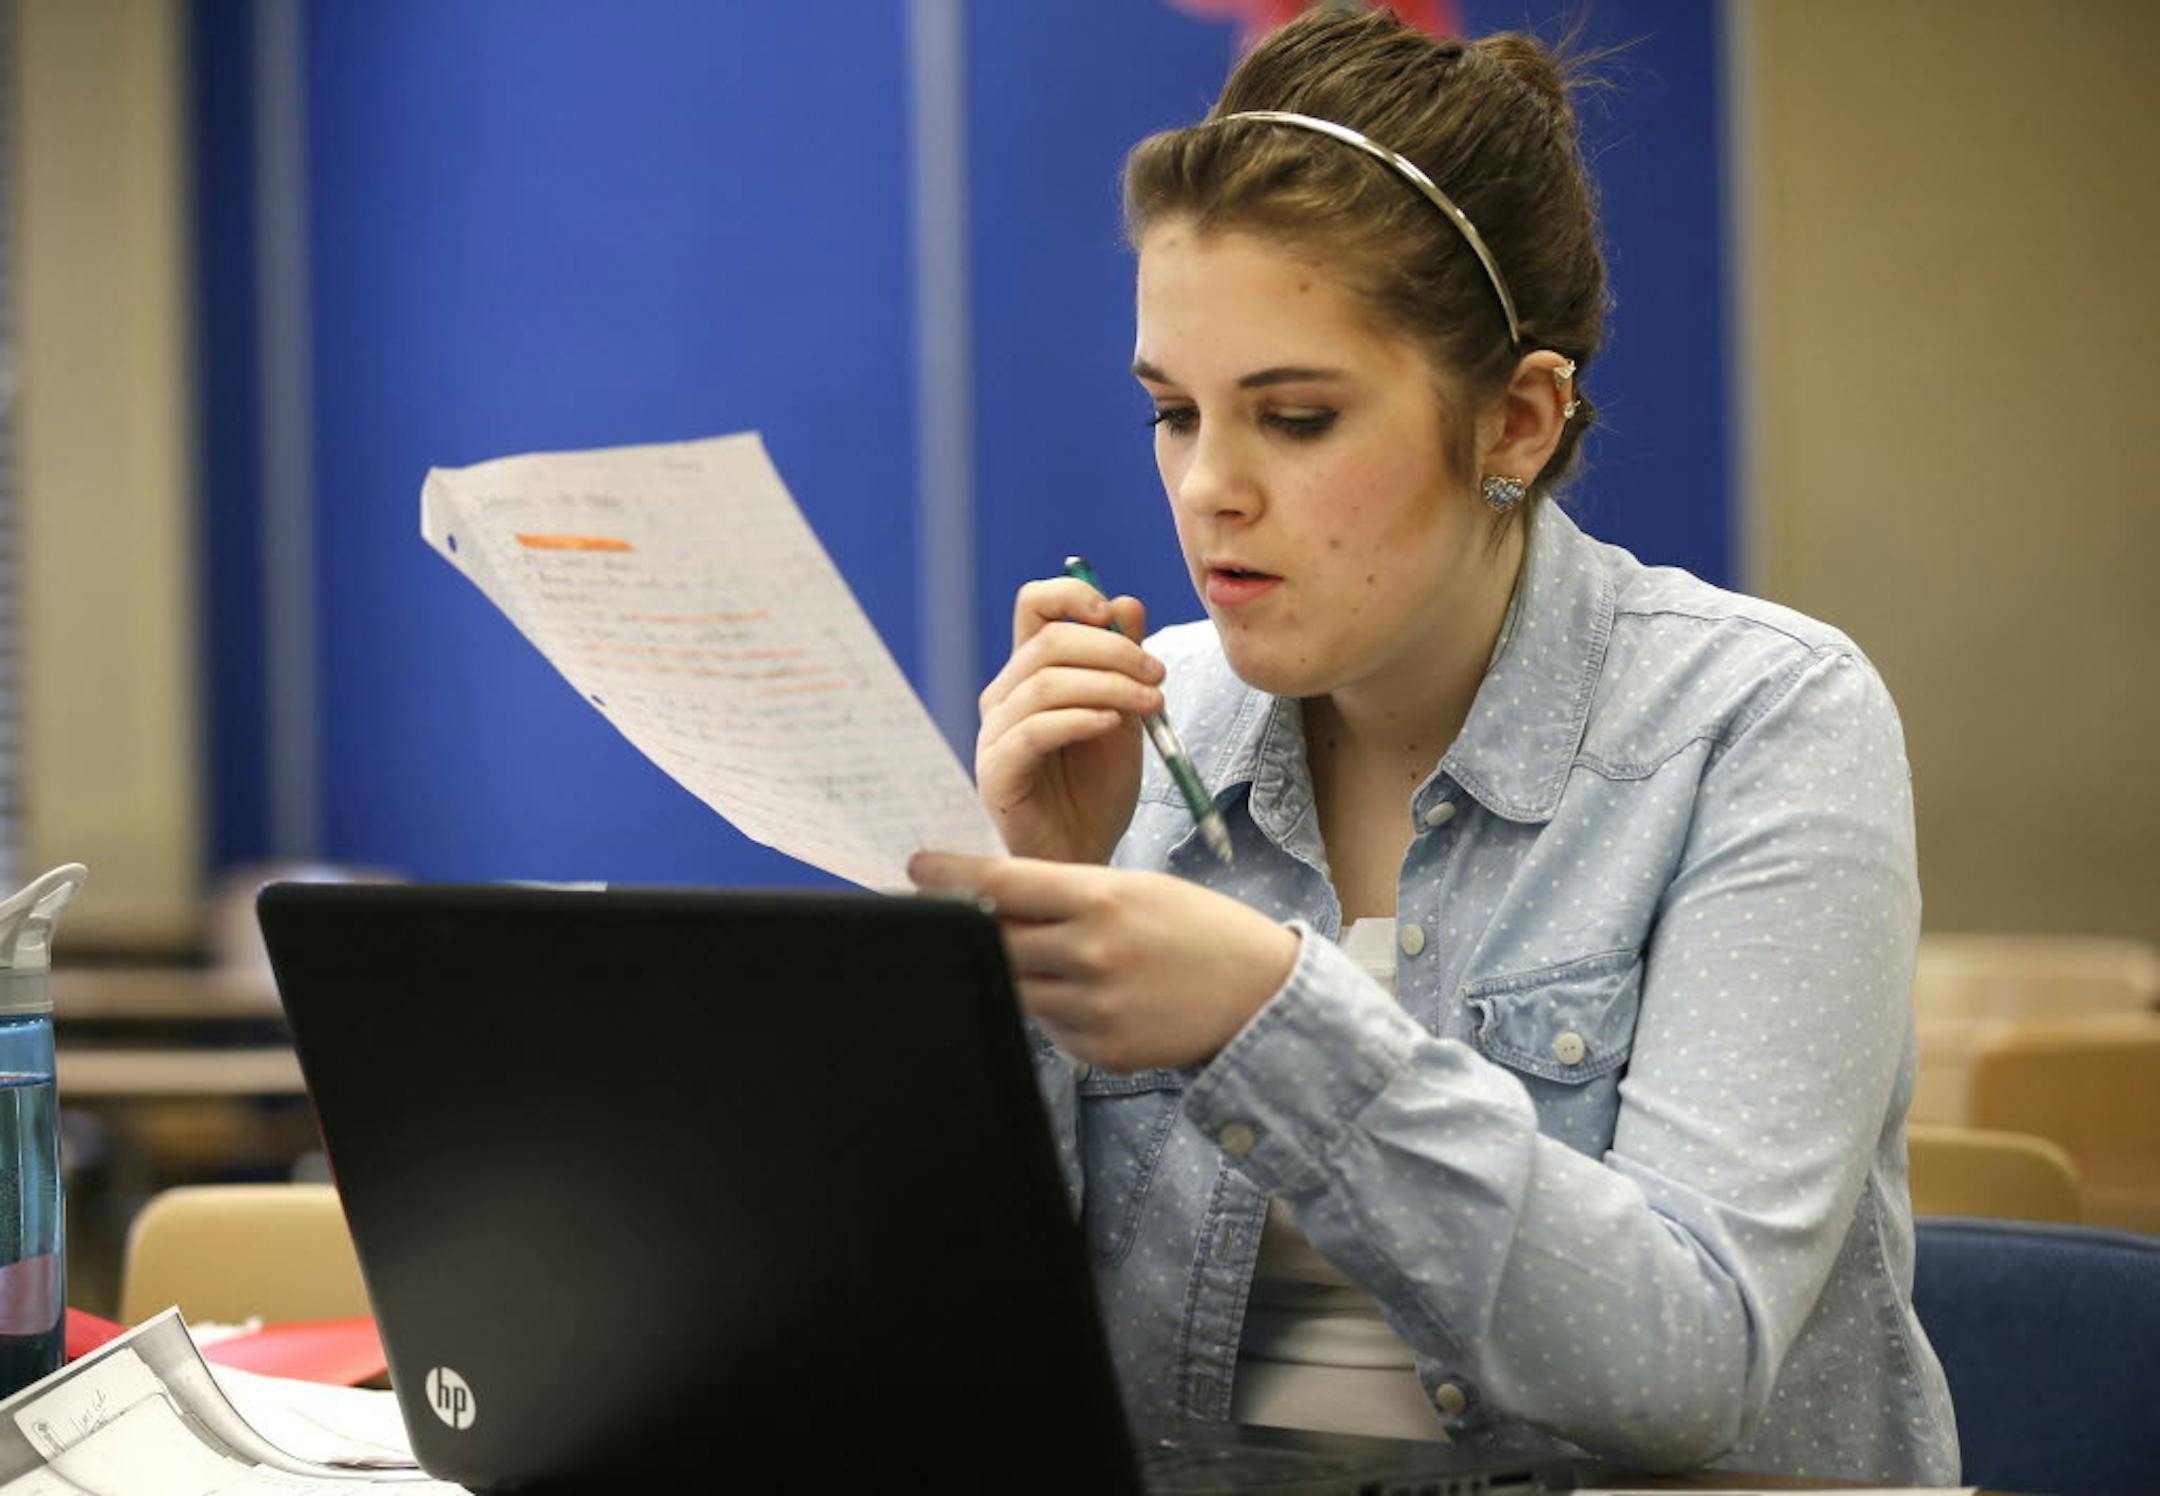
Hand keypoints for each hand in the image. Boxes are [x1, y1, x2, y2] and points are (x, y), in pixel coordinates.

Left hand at [909, 851, 1300, 1073]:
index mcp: (1101, 897)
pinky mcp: (1099, 1051)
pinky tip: (1093, 997)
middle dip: (973, 927)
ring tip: (1056, 958)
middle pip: (994, 939)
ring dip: (1020, 971)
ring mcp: (1093, 1006)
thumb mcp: (1138, 890)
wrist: (1262, 995)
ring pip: (1015, 987)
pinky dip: (1054, 1009)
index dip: (951, 874)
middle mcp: (1090, 952)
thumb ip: (1068, 895)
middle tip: (958, 916)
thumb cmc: (1198, 929)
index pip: (1003, 881)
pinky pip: (1048, 1027)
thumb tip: (992, 898)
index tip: (916, 868)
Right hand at [976, 578, 1161, 864]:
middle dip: (1111, 649)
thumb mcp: (1125, 715)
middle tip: (1157, 672)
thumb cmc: (1098, 790)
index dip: (1069, 594)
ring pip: (1043, 684)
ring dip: (1107, 685)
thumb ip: (1124, 663)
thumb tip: (1126, 602)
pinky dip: (1077, 719)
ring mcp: (995, 735)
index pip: (1033, 606)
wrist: (1087, 856)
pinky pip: (1032, 732)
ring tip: (1151, 703)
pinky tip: (1112, 724)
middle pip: (1047, 641)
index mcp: (1031, 673)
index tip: (1112, 612)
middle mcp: (1005, 697)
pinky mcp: (996, 774)